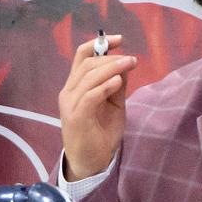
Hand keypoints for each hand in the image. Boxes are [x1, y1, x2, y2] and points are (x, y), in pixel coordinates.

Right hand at [58, 35, 135, 180]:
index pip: (81, 57)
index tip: (119, 39)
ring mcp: (70, 104)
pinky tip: (118, 82)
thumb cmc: (101, 133)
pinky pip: (89, 96)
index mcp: (76, 86)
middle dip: (110, 58)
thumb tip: (125, 65)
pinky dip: (104, 86)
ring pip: (88, 77)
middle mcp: (69, 92)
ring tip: (129, 64)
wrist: (91, 162)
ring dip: (111, 68)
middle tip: (131, 59)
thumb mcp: (114, 105)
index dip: (98, 44)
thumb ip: (117, 87)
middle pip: (86, 64)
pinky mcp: (76, 117)